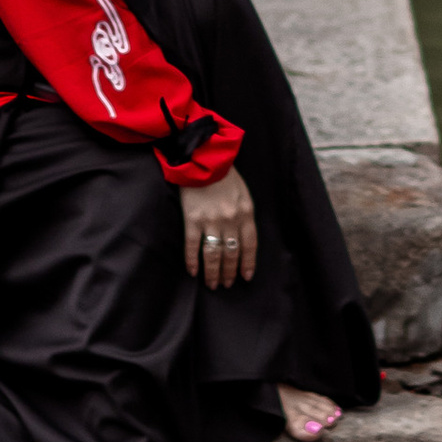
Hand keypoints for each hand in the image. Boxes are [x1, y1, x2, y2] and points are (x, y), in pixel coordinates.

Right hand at [183, 167, 257, 286]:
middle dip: (229, 272)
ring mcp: (210, 221)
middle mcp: (230, 220)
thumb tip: (241, 237)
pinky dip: (192, 261)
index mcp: (246, 212)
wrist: (203, 157)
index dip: (248, 263)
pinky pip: (193, 246)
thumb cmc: (225, 174)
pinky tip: (193, 271)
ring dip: (213, 272)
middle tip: (226, 284)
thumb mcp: (243, 193)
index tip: (246, 276)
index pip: (249, 245)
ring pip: (214, 254)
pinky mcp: (192, 219)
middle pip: (231, 253)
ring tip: (212, 284)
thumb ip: (244, 214)